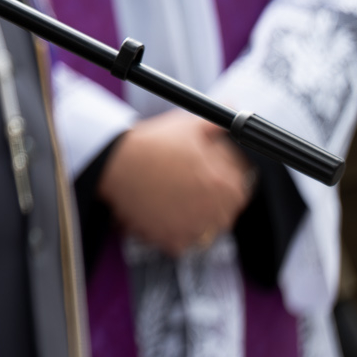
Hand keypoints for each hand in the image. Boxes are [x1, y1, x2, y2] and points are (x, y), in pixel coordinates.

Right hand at [98, 111, 253, 255]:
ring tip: (173, 199)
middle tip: (188, 186)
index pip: (241, 191)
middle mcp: (214, 213)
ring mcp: (192, 229)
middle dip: (210, 200)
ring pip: (205, 230)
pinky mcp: (170, 240)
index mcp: (225, 186)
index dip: (225, 179)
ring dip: (194, 218)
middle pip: (224, 213)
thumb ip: (219, 124)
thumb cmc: (151, 143)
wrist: (114, 162)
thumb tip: (235, 112)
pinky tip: (162, 214)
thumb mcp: (189, 125)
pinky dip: (174, 233)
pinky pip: (182, 244)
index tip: (210, 174)